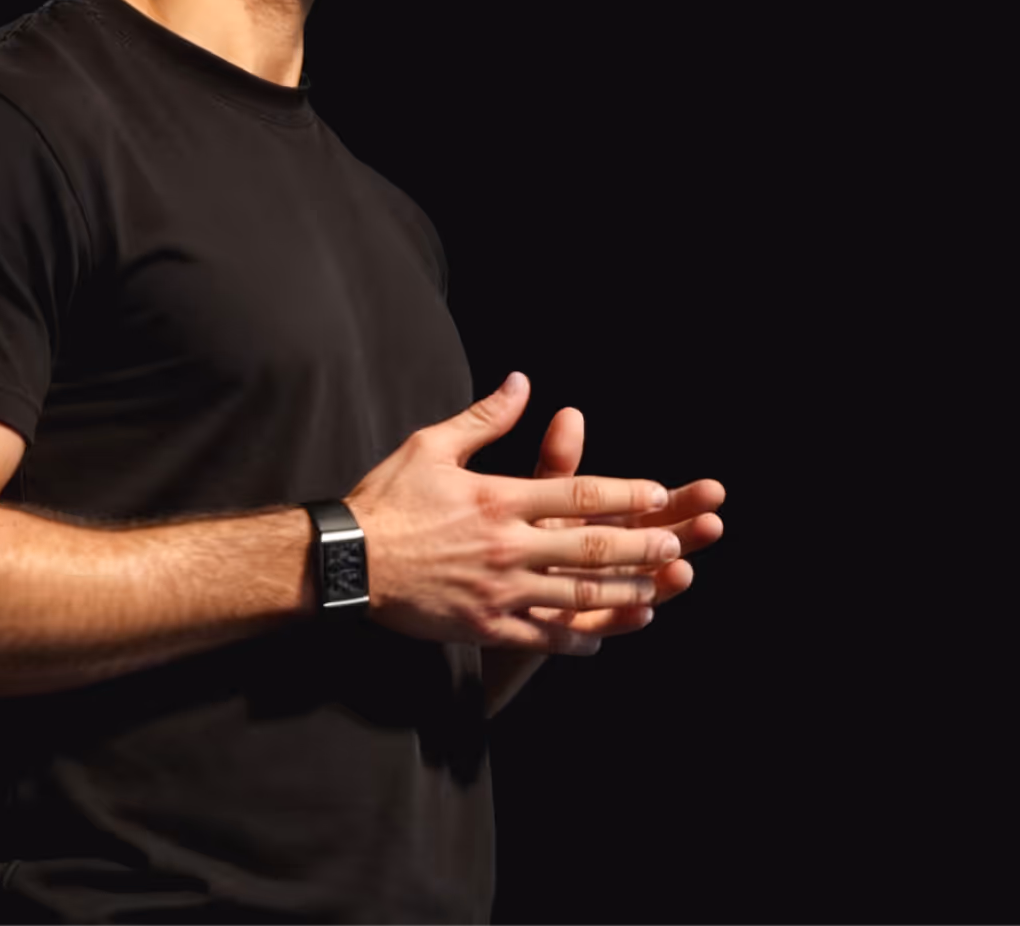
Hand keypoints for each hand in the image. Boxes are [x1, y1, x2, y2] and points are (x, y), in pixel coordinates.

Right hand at [345, 373, 684, 651]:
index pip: (580, 494)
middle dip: (641, 547)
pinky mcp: (483, 625)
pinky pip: (540, 637)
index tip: (657, 493)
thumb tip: (522, 381)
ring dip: (621, 593)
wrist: (345, 561)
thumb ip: (484, 418)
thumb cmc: (386, 499)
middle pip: (592, 547)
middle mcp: (507, 545)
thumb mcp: (432, 446)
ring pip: (576, 595)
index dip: (626, 494)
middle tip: (675, 545)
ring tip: (652, 592)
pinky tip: (597, 637)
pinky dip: (575, 638)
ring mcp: (498, 590)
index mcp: (499, 498)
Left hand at [521, 402, 723, 648]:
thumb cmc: (508, 536)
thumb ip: (558, 463)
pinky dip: (621, 620)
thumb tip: (571, 413)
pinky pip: (598, 625)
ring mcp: (594, 596)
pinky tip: (644, 613)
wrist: (470, 590)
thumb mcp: (535, 496)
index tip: (713, 489)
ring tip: (684, 569)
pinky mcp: (570, 627)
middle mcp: (606, 562)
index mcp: (603, 523)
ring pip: (636, 588)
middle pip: (654, 548)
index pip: (652, 510)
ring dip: (662, 582)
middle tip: (713, 522)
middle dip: (685, 536)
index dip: (681, 500)